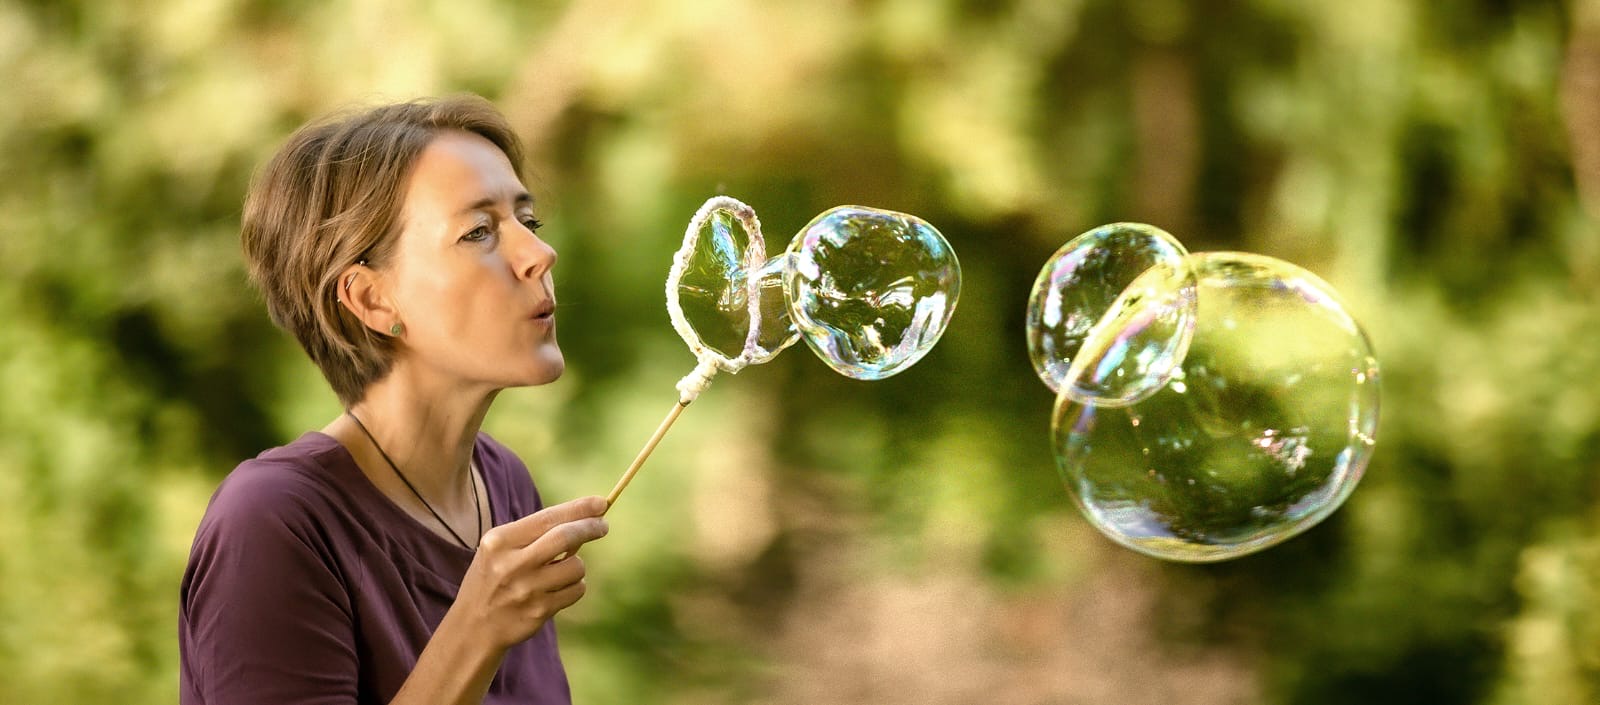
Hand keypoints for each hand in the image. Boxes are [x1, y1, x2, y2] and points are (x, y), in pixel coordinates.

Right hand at [453, 496, 609, 651]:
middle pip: (564, 537)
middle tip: (603, 526)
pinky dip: (575, 587)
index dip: (579, 509)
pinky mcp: (538, 612)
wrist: (474, 627)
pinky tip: (558, 590)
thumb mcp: (500, 550)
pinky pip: (576, 590)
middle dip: (589, 528)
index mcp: (499, 541)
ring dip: (577, 566)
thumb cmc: (494, 578)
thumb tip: (585, 518)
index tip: (601, 503)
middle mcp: (511, 564)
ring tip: (560, 571)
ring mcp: (526, 590)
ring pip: (576, 567)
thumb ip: (535, 534)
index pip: (547, 518)